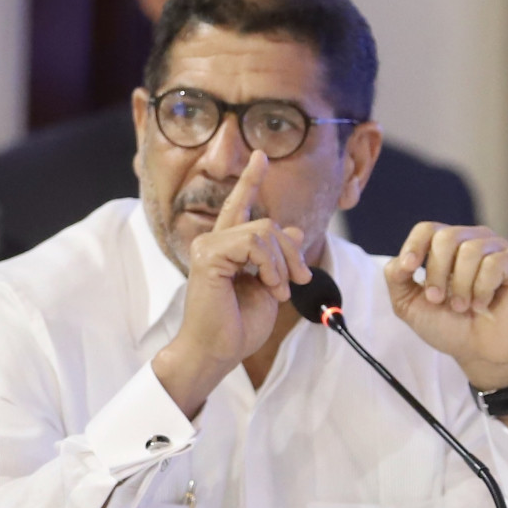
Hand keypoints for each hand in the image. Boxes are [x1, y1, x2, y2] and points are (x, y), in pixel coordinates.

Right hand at [152, 151, 310, 416]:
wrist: (218, 351)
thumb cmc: (238, 326)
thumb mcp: (270, 286)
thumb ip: (279, 258)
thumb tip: (293, 228)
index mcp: (227, 248)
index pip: (240, 205)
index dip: (251, 180)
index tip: (260, 156)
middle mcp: (214, 242)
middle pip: (267, 224)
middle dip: (292, 252)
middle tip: (299, 281)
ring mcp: (208, 247)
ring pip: (262, 231)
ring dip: (280, 263)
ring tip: (278, 289)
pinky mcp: (208, 257)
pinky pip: (252, 243)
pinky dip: (269, 266)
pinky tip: (268, 287)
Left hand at [385, 223, 507, 394]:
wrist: (481, 354)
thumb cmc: (449, 326)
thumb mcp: (410, 306)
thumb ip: (397, 279)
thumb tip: (400, 261)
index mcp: (446, 247)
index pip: (427, 229)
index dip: (415, 246)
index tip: (410, 269)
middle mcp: (472, 241)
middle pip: (446, 237)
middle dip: (437, 273)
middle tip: (440, 301)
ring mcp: (497, 249)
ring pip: (471, 250)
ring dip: (462, 286)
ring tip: (464, 307)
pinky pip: (496, 263)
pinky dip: (484, 289)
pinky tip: (484, 304)